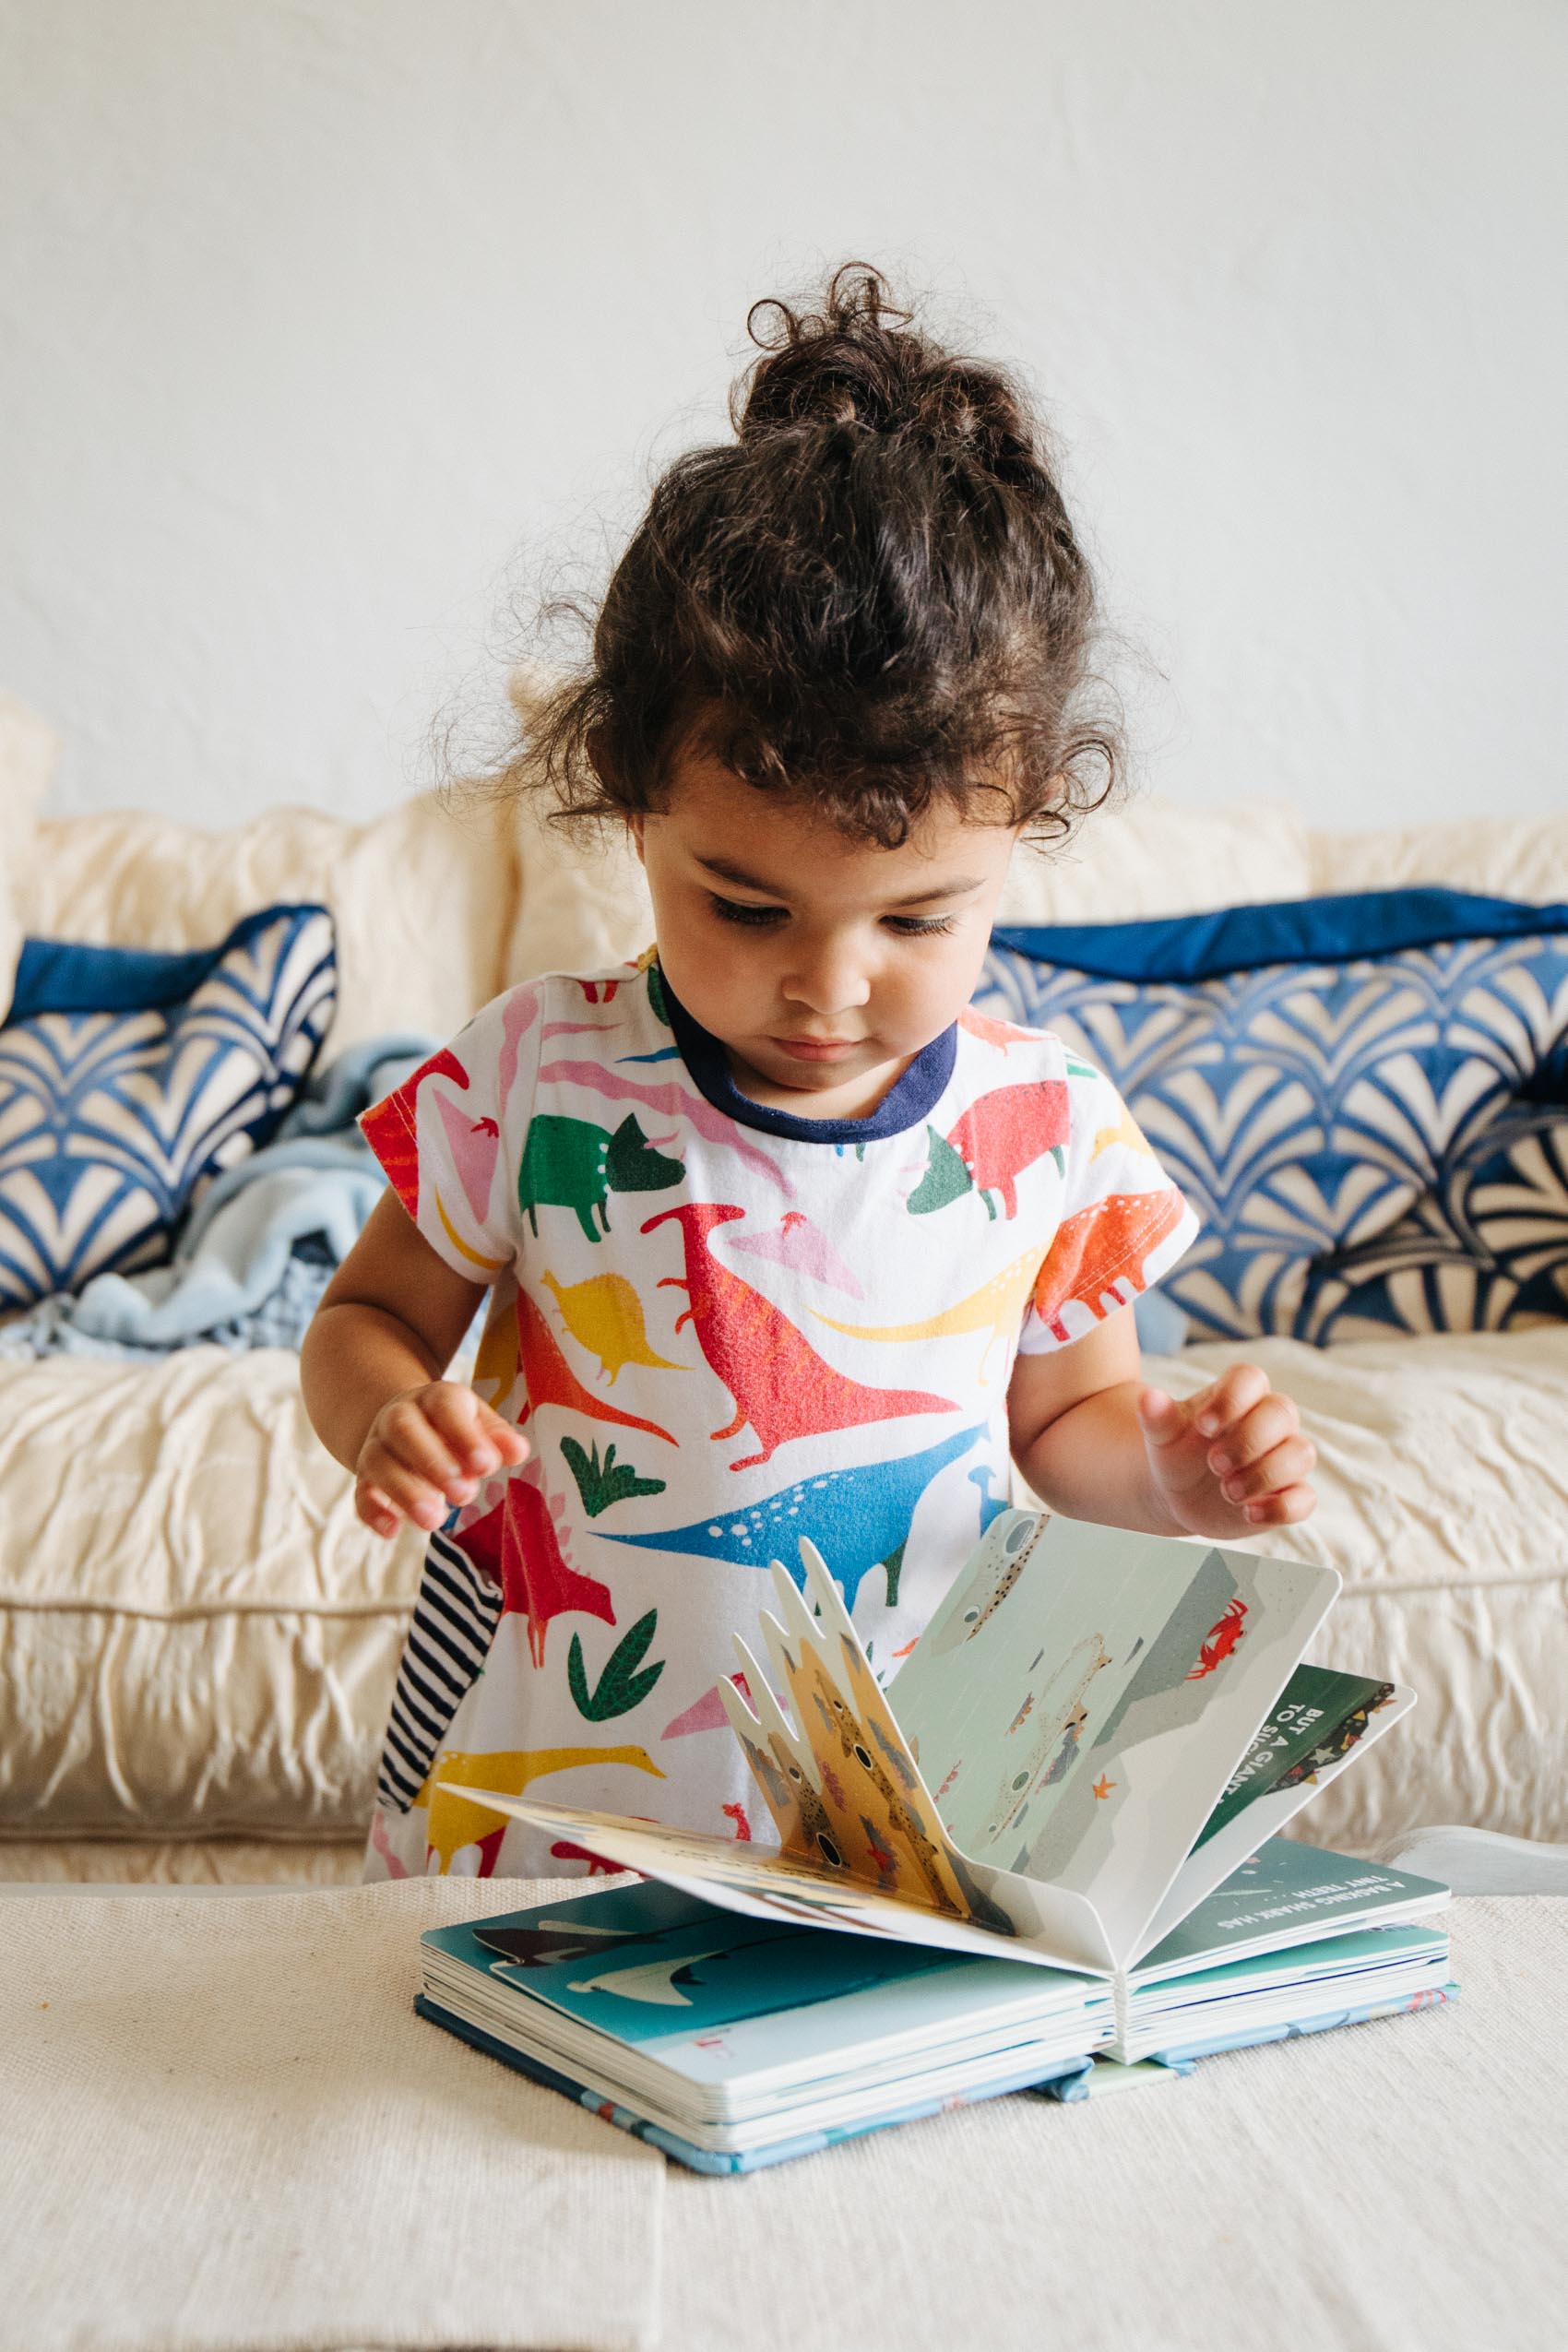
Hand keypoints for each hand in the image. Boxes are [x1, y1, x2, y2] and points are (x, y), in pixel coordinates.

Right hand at [355, 1381, 529, 1539]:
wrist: (402, 1425)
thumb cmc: (454, 1428)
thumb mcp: (479, 1424)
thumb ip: (498, 1438)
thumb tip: (518, 1452)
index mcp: (434, 1399)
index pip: (445, 1407)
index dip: (464, 1436)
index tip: (486, 1466)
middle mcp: (399, 1418)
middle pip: (403, 1430)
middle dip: (433, 1462)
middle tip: (464, 1495)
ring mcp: (377, 1448)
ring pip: (379, 1462)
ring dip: (405, 1492)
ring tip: (434, 1520)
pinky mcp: (365, 1479)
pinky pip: (361, 1493)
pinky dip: (373, 1512)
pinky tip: (392, 1530)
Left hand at [1136, 1365, 1315, 1538]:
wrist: (1178, 1494)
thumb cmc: (1176, 1452)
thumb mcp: (1162, 1435)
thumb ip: (1156, 1416)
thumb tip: (1148, 1398)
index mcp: (1238, 1396)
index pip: (1251, 1379)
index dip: (1232, 1399)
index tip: (1203, 1427)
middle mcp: (1269, 1422)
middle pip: (1282, 1412)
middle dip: (1248, 1440)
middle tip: (1213, 1464)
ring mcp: (1283, 1458)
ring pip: (1301, 1453)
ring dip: (1265, 1474)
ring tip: (1226, 1490)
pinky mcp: (1288, 1495)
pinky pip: (1306, 1499)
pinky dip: (1282, 1508)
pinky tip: (1249, 1513)